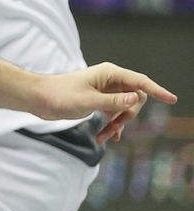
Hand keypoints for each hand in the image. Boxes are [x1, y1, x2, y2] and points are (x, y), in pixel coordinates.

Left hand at [33, 62, 176, 141]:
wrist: (38, 99)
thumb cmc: (59, 96)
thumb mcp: (87, 101)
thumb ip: (112, 101)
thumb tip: (136, 99)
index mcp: (109, 73)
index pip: (140, 82)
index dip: (157, 90)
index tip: (172, 99)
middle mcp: (109, 80)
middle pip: (135, 98)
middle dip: (128, 115)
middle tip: (114, 128)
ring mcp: (104, 90)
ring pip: (125, 108)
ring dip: (118, 123)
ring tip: (103, 137)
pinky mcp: (98, 100)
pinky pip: (114, 112)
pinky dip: (112, 124)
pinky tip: (106, 137)